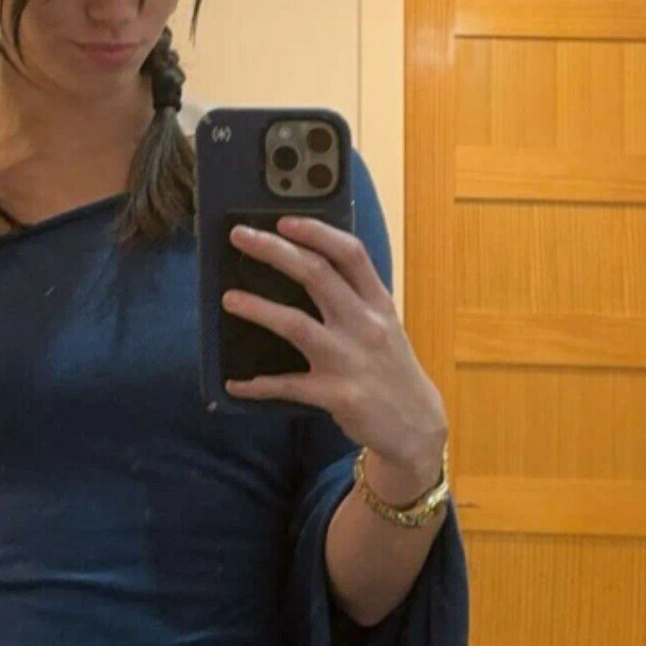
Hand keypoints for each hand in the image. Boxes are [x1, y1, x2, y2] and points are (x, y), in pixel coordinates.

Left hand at [221, 215, 447, 489]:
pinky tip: (235, 383)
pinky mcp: (337, 395)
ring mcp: (350, 360)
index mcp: (378, 303)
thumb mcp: (385, 326)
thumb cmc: (392, 369)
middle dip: (275, 251)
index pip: (350, 253)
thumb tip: (308, 266)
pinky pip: (287, 385)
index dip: (316, 232)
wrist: (416, 425)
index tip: (284, 220)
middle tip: (240, 237)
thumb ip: (356, 299)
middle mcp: (365, 325)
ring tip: (228, 299)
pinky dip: (258, 385)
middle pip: (316, 275)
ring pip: (296, 325)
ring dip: (258, 309)